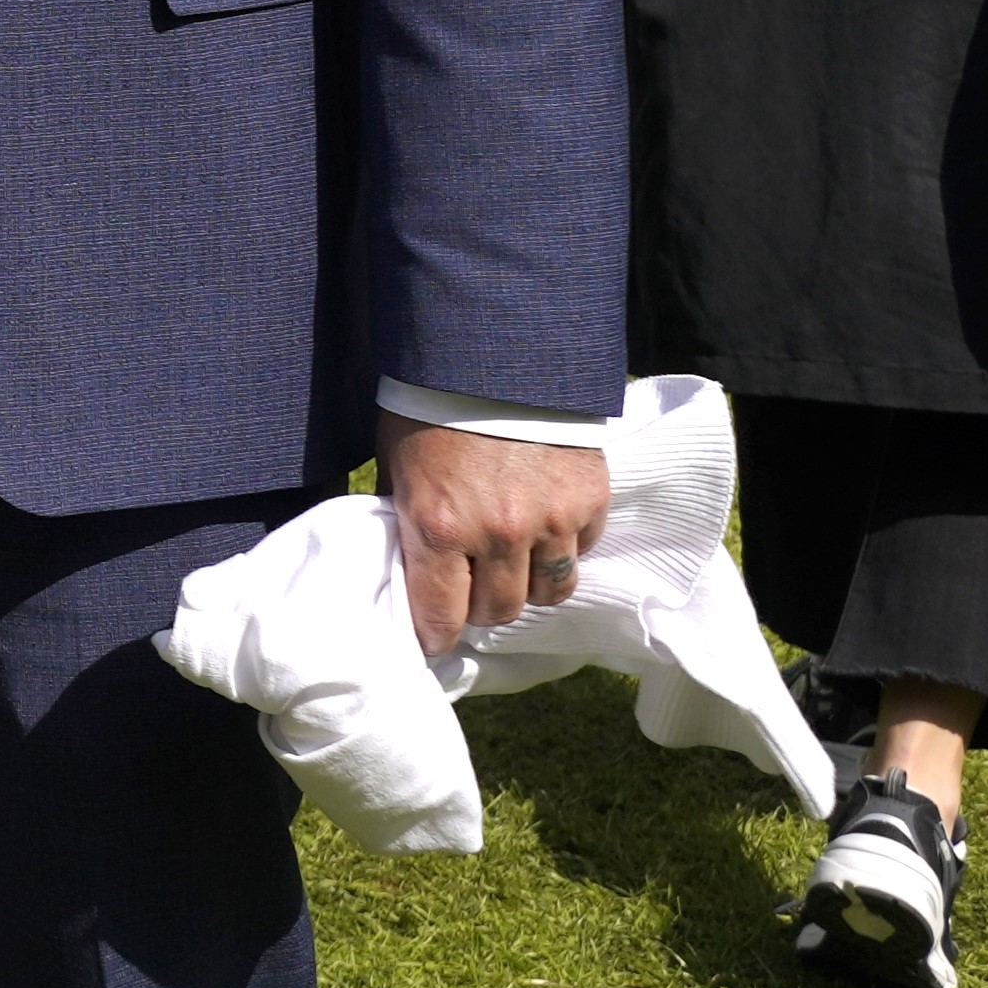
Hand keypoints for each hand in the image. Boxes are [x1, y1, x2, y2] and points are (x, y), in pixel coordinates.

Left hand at [379, 415, 612, 661]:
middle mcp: (498, 533)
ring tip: (513, 562)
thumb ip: (409, 517)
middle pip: (498, 612)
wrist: (493, 350)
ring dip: (527, 583)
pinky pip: (581, 552)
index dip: (435, 634)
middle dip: (481, 606)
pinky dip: (564, 547)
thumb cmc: (430, 405)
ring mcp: (550, 520)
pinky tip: (545, 525)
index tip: (434, 637)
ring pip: (547, 592)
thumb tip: (409, 562)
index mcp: (439, 526)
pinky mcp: (589, 500)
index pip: (441, 616)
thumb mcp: (398, 464)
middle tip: (472, 588)